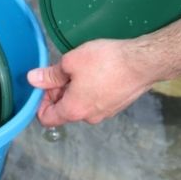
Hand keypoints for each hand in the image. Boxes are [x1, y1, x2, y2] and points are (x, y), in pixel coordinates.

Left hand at [27, 38, 154, 126]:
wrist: (146, 61)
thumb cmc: (108, 62)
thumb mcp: (70, 62)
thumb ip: (49, 74)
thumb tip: (33, 78)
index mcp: (73, 110)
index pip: (46, 118)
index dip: (39, 102)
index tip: (43, 86)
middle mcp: (88, 117)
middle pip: (63, 110)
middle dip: (58, 92)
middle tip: (61, 71)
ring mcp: (105, 112)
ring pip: (80, 104)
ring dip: (74, 89)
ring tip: (81, 68)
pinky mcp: (117, 104)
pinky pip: (96, 100)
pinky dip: (90, 89)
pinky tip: (97, 71)